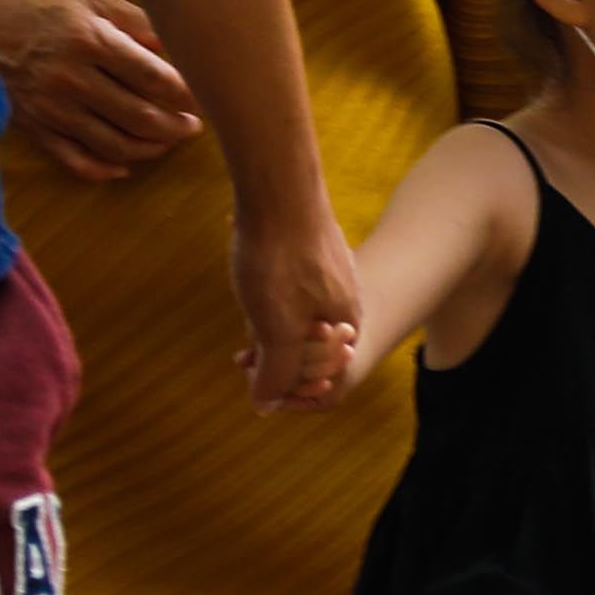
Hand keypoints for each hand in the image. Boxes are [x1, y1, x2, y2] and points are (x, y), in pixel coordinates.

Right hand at [0, 0, 202, 181]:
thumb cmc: (40, 8)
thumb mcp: (89, 0)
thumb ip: (136, 20)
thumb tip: (178, 44)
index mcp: (90, 40)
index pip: (153, 77)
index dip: (186, 92)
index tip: (205, 95)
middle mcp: (72, 79)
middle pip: (139, 116)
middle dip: (175, 126)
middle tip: (193, 125)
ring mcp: (52, 109)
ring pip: (114, 144)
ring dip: (150, 149)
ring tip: (167, 141)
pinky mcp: (36, 129)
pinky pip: (76, 161)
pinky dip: (105, 169)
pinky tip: (125, 165)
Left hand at [233, 203, 361, 411]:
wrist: (277, 187)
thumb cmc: (279, 260)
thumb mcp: (276, 329)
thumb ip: (277, 373)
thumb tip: (265, 407)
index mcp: (348, 324)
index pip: (326, 379)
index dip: (288, 387)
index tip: (255, 375)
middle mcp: (347, 302)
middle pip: (312, 353)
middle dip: (279, 361)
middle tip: (245, 354)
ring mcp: (331, 277)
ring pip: (300, 322)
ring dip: (272, 333)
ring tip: (248, 322)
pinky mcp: (312, 256)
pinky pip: (294, 294)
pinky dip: (271, 304)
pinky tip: (253, 288)